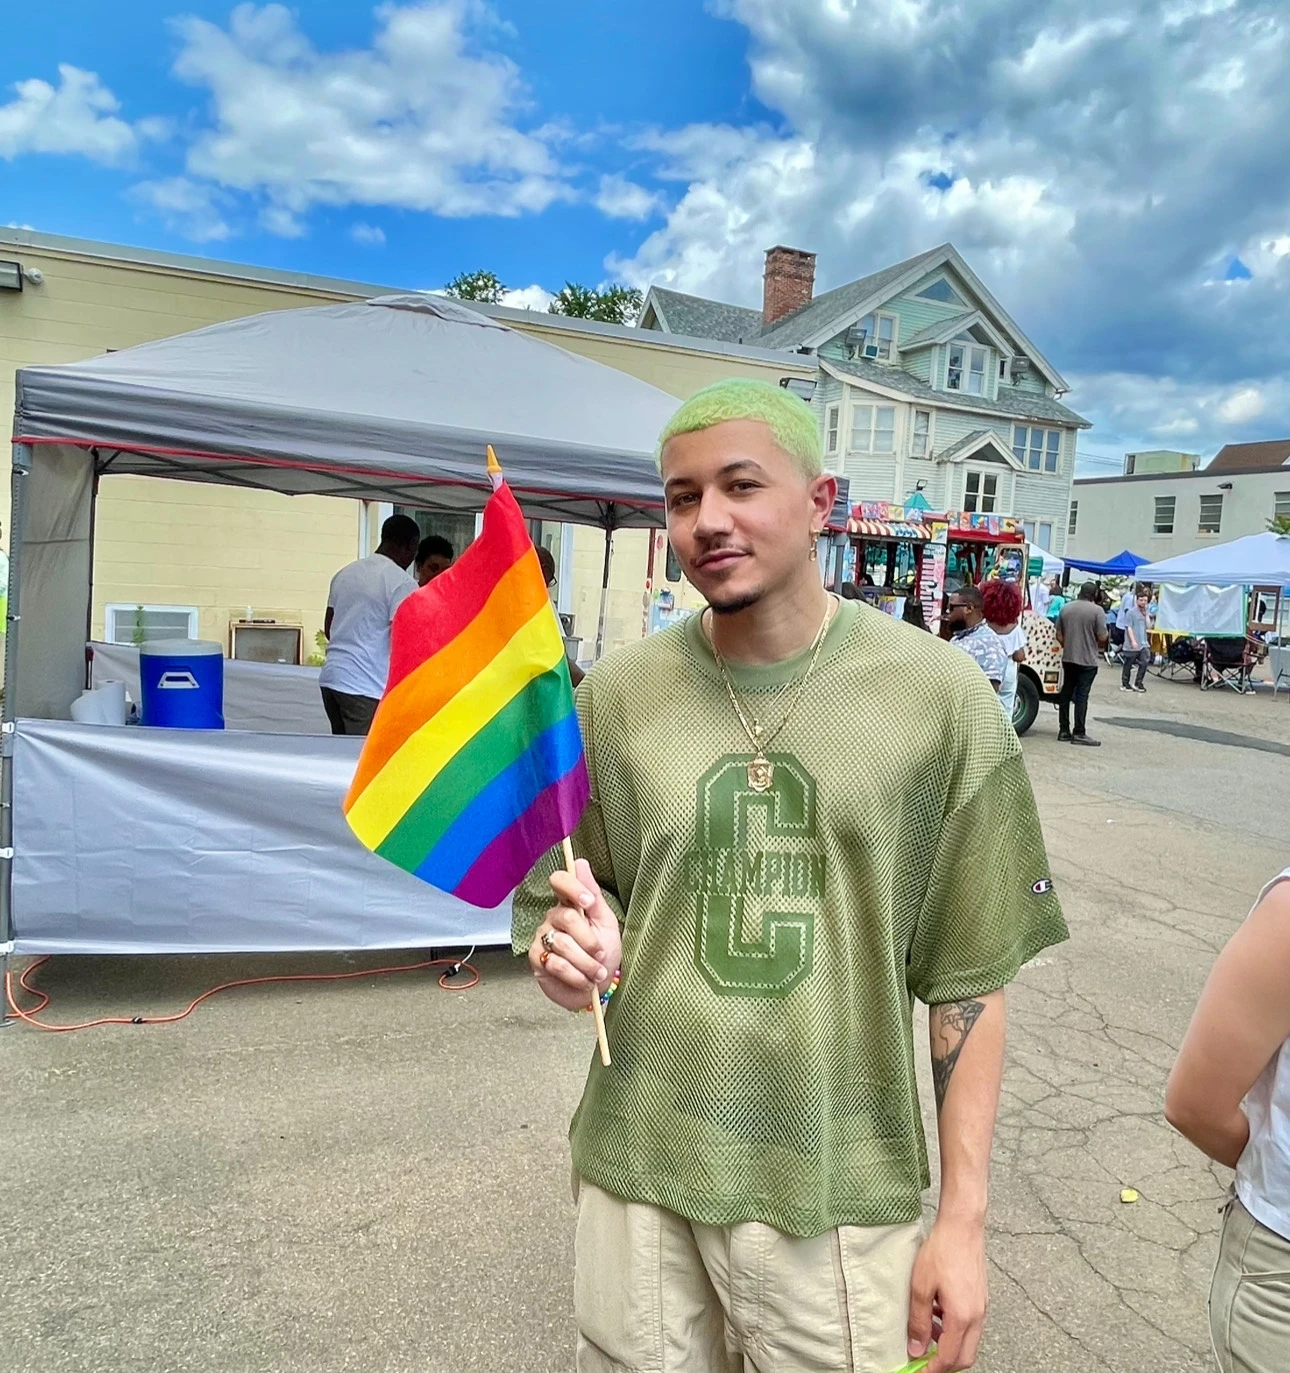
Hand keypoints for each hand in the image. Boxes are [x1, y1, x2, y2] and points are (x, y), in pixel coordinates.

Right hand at [528, 859, 621, 1011]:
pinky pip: (556, 964)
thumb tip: (580, 862)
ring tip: (596, 973)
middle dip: (590, 941)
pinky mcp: (536, 958)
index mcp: (570, 903)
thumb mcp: (606, 923)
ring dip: (586, 963)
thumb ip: (594, 895)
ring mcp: (542, 937)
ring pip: (563, 944)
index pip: (559, 881)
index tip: (588, 903)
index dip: (573, 888)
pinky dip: (576, 975)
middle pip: (568, 918)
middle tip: (601, 954)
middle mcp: (553, 917)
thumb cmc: (602, 954)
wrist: (595, 988)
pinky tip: (583, 980)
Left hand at [907, 1215, 987, 1372]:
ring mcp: (981, 1308)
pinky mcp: (980, 1299)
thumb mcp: (921, 1286)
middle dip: (944, 1364)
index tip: (919, 1371)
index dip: (933, 1370)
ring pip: (968, 1342)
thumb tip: (917, 1347)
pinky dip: (955, 1330)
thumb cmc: (943, 1250)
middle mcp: (977, 1316)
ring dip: (949, 1345)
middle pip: (964, 1357)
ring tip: (927, 1333)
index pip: (950, 1359)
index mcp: (962, 1317)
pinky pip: (970, 1326)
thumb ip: (919, 1321)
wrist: (962, 1226)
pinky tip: (938, 1314)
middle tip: (924, 1359)